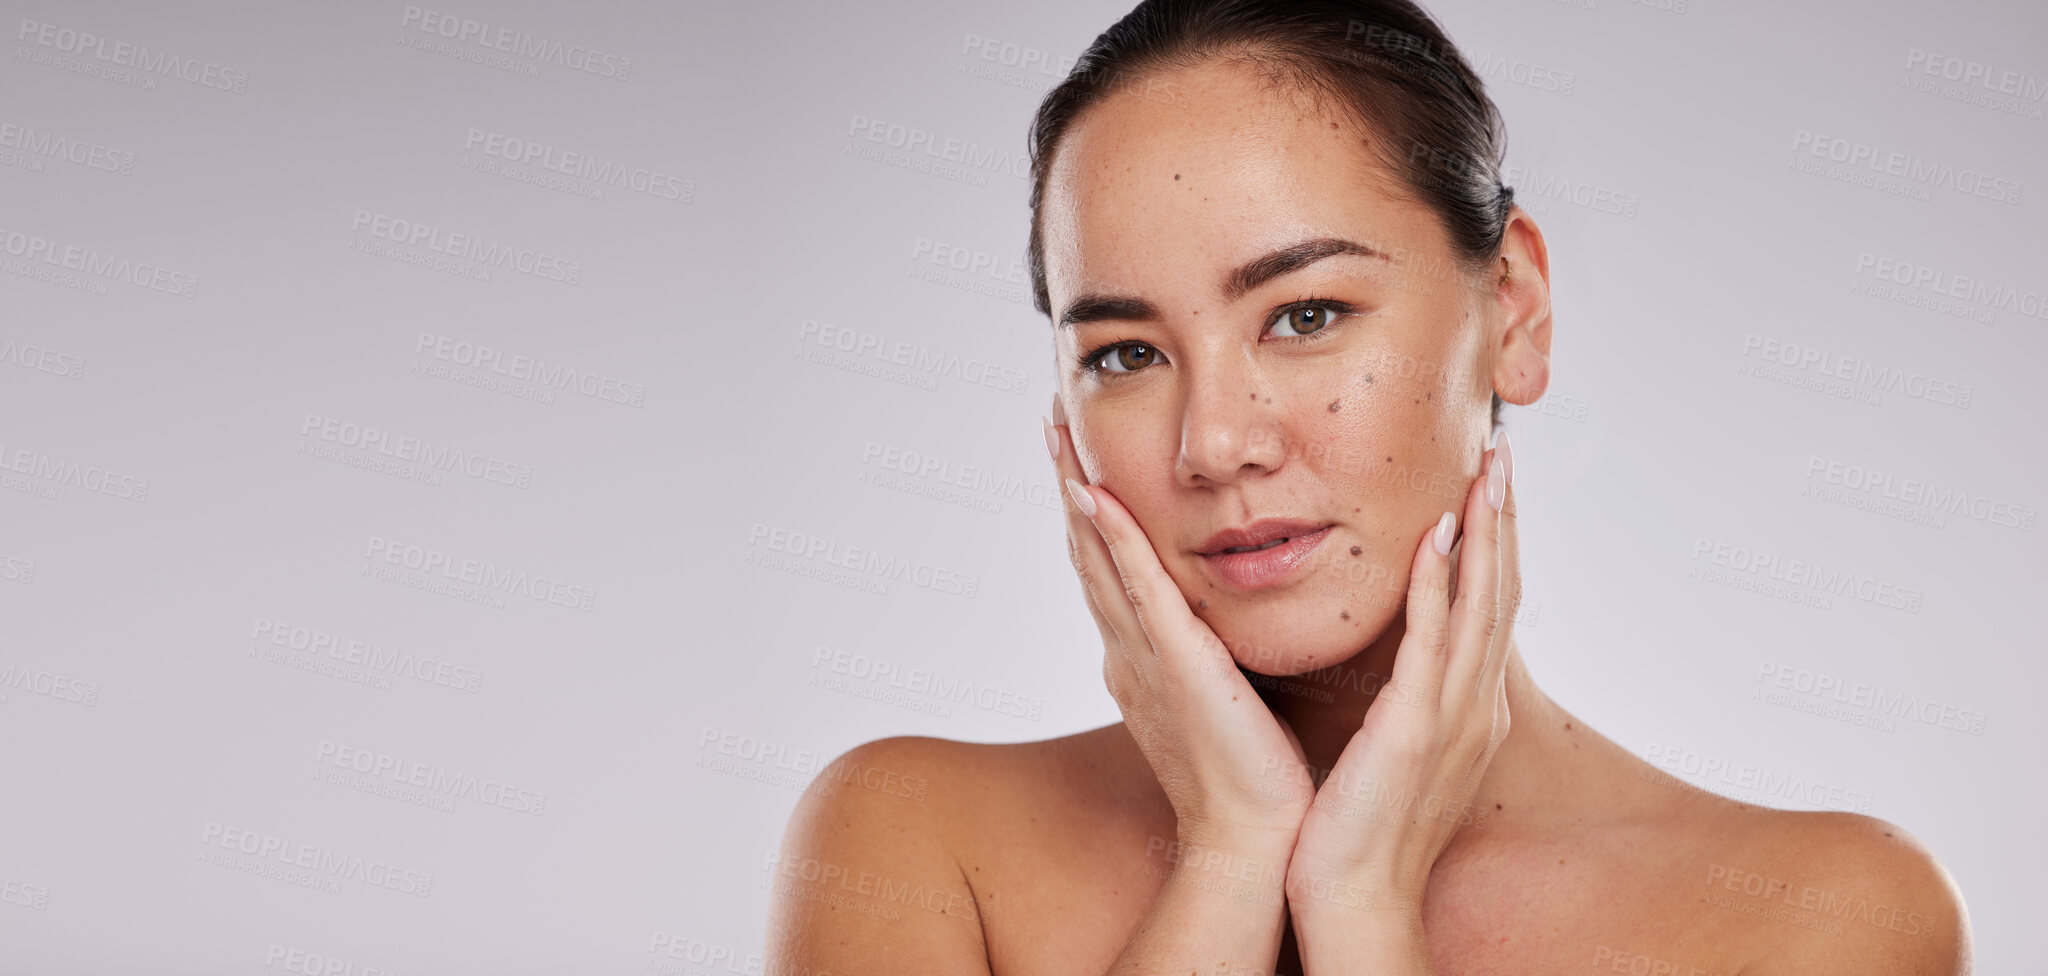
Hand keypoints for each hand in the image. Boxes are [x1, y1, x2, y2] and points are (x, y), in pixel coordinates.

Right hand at [1046, 395, 1314, 856]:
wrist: (1253, 839)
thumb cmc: (1254, 779)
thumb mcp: (1229, 699)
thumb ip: (1220, 658)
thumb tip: (1227, 632)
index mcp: (1144, 660)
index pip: (1110, 570)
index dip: (1090, 512)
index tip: (1079, 457)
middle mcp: (1130, 651)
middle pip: (1088, 552)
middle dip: (1068, 484)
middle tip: (1050, 422)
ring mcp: (1145, 654)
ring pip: (1100, 558)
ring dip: (1076, 493)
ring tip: (1058, 436)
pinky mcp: (1173, 662)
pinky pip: (1136, 589)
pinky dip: (1113, 540)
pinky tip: (1096, 496)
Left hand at [1285, 433, 1519, 918]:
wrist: (1355, 898)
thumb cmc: (1362, 829)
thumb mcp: (1397, 749)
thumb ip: (1408, 696)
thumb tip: (1403, 658)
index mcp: (1467, 708)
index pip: (1490, 605)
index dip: (1495, 540)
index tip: (1490, 481)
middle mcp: (1474, 705)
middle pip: (1501, 590)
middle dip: (1503, 517)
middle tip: (1503, 449)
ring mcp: (1452, 716)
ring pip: (1482, 604)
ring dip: (1486, 532)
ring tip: (1487, 469)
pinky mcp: (1415, 730)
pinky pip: (1433, 642)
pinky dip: (1441, 585)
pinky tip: (1437, 536)